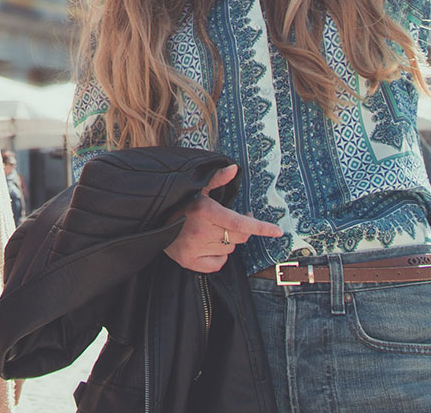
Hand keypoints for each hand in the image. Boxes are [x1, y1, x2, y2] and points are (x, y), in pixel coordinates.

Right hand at [162, 165, 283, 273]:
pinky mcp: (189, 262)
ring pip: (230, 248)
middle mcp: (201, 231)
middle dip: (241, 228)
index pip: (240, 223)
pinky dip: (218, 256)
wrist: (153, 219)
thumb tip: (234, 168)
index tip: (278, 231)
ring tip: (213, 230)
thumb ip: (218, 179)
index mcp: (206, 211)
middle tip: (232, 220)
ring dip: (227, 240)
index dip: (261, 227)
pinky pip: (218, 263)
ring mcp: (195, 248)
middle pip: (239, 236)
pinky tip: (209, 245)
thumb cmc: (179, 203)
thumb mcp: (198, 189)